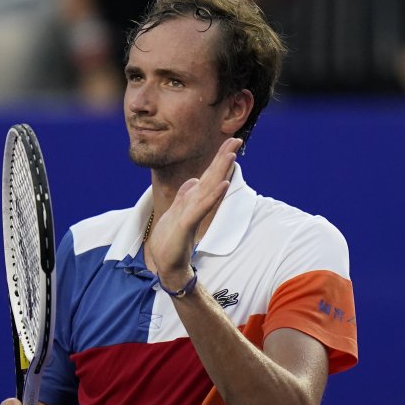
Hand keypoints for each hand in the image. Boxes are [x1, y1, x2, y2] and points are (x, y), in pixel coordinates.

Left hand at [148, 137, 240, 289]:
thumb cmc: (171, 242)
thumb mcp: (174, 212)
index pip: (209, 175)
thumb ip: (184, 196)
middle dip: (223, 158)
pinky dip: (212, 195)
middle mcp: (197, 205)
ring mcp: (194, 214)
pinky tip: (222, 184)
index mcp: (193, 200)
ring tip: (231, 155)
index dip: (218, 158)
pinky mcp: (188, 223)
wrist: (167, 265)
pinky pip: (201, 206)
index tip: (230, 141)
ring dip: (221, 171)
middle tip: (237, 140)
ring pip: (210, 188)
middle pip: (213, 177)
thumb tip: (193, 181)